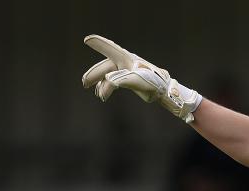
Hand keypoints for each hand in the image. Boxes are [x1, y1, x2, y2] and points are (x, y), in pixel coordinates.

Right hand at [81, 34, 201, 122]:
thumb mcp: (139, 80)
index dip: (99, 44)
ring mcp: (126, 71)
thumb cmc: (154, 83)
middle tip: (84, 83)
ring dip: (98, 82)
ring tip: (92, 91)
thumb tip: (107, 81)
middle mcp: (125, 63)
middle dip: (93, 74)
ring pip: (107, 74)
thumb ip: (122, 79)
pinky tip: (102, 93)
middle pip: (105, 66)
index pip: (111, 49)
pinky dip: (106, 87)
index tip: (87, 40)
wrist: (165, 91)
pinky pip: (112, 81)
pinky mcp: (128, 79)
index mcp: (128, 59)